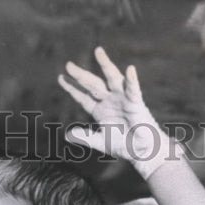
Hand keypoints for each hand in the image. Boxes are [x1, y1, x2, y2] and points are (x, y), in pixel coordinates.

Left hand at [58, 47, 168, 175]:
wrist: (143, 152)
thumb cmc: (125, 146)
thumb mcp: (102, 142)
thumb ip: (86, 138)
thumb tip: (68, 136)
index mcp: (100, 109)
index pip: (83, 96)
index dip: (73, 88)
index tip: (61, 78)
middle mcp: (110, 100)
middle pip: (93, 85)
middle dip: (81, 76)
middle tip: (68, 66)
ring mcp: (123, 99)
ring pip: (112, 79)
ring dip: (106, 65)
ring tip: (98, 51)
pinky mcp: (136, 103)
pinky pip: (134, 90)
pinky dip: (132, 80)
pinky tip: (130, 70)